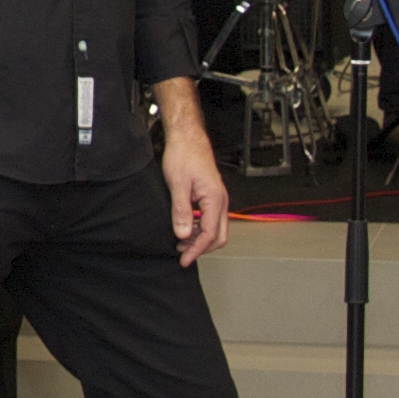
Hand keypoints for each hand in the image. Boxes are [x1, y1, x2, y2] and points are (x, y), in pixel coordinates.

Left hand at [161, 116, 229, 267]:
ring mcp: (218, 198)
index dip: (196, 250)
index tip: (183, 260)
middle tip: (182, 255)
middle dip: (201, 248)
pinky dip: (200, 229)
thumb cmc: (183, 155)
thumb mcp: (178, 184)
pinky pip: (210, 219)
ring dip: (200, 239)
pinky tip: (186, 229)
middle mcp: (221, 201)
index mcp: (215, 199)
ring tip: (180, 244)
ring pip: (215, 228)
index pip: (209, 234)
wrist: (187, 137)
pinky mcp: (212, 196)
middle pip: (218, 236)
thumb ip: (181, 211)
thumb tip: (183, 235)